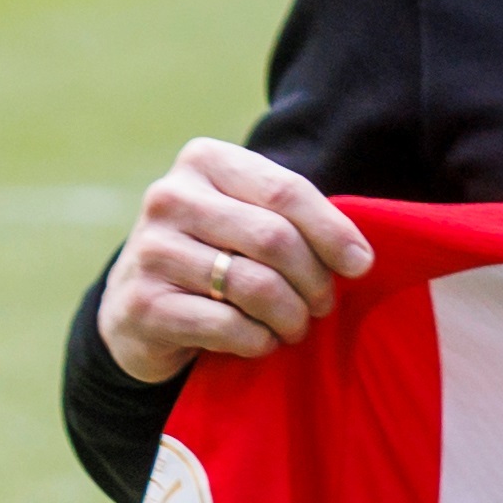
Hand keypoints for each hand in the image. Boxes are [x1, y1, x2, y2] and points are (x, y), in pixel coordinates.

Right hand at [99, 139, 372, 384]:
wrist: (142, 310)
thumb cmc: (219, 255)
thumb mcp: (253, 219)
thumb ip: (298, 221)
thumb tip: (359, 258)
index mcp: (203, 162)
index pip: (287, 191)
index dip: (334, 232)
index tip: (361, 265)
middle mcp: (169, 198)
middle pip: (274, 239)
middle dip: (315, 281)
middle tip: (323, 305)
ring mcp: (150, 250)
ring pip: (255, 285)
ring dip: (291, 316)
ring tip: (294, 326)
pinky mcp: (142, 304)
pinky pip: (228, 326)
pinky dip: (259, 340)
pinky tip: (260, 340)